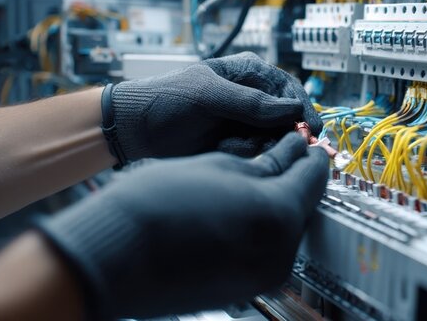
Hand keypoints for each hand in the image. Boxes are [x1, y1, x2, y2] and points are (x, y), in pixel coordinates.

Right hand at [35, 133, 328, 318]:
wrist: (111, 256)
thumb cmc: (154, 206)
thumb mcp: (218, 165)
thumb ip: (266, 161)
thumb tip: (292, 153)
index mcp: (278, 215)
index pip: (314, 175)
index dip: (309, 151)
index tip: (301, 139)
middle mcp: (281, 253)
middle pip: (304, 204)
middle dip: (294, 178)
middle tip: (278, 153)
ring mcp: (264, 275)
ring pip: (287, 227)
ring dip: (277, 202)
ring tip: (250, 179)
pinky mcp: (247, 287)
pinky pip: (268, 249)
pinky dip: (260, 226)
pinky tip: (236, 208)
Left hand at [108, 52, 321, 161]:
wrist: (135, 130)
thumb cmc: (166, 100)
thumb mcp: (208, 95)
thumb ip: (251, 103)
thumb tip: (293, 110)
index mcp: (249, 73)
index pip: (289, 89)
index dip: (303, 109)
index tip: (310, 129)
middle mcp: (253, 98)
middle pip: (288, 118)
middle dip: (278, 133)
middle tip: (263, 142)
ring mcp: (246, 123)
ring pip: (274, 140)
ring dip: (255, 145)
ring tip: (227, 143)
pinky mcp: (237, 145)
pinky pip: (257, 153)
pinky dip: (242, 154)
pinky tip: (222, 149)